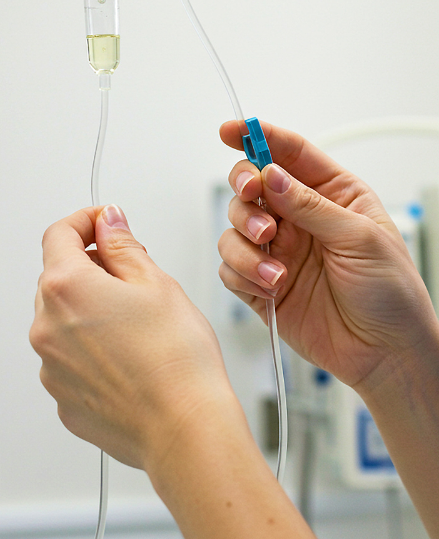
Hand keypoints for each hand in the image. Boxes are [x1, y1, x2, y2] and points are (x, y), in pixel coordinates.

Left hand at [30, 205, 236, 468]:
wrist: (184, 426)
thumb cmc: (178, 359)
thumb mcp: (158, 284)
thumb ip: (124, 246)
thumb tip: (108, 222)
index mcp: (67, 288)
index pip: (59, 234)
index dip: (86, 221)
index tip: (105, 223)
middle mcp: (46, 327)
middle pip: (59, 278)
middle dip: (94, 270)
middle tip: (138, 279)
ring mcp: (50, 367)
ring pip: (65, 322)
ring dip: (93, 313)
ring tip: (143, 330)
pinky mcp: (63, 398)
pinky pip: (72, 361)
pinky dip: (95, 351)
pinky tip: (134, 360)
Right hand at [217, 121, 438, 389]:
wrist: (388, 352)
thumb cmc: (392, 292)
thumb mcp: (361, 238)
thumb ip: (312, 206)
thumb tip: (272, 174)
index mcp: (334, 196)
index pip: (291, 154)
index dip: (259, 138)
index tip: (230, 130)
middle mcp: (303, 219)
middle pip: (253, 185)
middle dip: (246, 190)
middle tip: (256, 204)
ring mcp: (282, 253)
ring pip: (235, 227)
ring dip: (244, 241)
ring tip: (276, 268)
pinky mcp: (265, 287)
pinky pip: (232, 268)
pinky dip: (243, 274)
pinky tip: (273, 287)